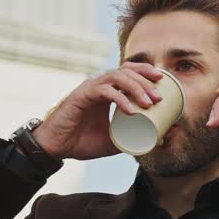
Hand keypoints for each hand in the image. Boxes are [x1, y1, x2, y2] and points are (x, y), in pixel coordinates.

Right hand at [32, 62, 165, 159]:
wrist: (56, 148)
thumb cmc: (81, 142)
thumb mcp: (114, 141)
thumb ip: (134, 138)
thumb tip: (160, 140)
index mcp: (107, 91)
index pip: (129, 72)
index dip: (146, 72)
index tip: (163, 81)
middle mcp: (99, 85)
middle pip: (126, 71)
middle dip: (145, 81)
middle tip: (159, 97)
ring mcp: (90, 88)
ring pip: (117, 76)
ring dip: (135, 87)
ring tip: (148, 102)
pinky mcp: (81, 95)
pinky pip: (104, 91)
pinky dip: (120, 99)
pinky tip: (130, 110)